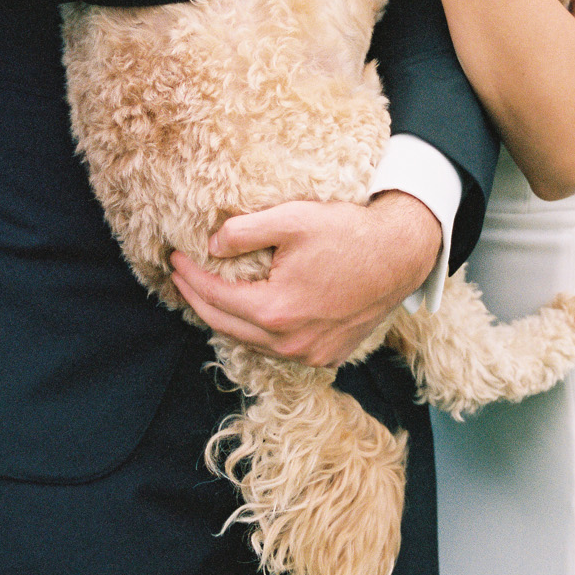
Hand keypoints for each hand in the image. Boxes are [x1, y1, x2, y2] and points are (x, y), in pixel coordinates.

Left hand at [170, 191, 440, 366]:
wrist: (401, 254)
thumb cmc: (348, 233)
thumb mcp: (292, 219)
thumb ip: (244, 232)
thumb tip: (211, 247)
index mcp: (276, 311)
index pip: (215, 298)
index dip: (190, 276)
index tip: (173, 258)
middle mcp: (291, 343)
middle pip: (226, 326)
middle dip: (197, 301)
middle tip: (179, 278)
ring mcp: (311, 354)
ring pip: (252, 342)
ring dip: (225, 319)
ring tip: (207, 294)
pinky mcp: (328, 355)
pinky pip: (279, 348)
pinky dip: (257, 332)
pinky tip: (250, 313)